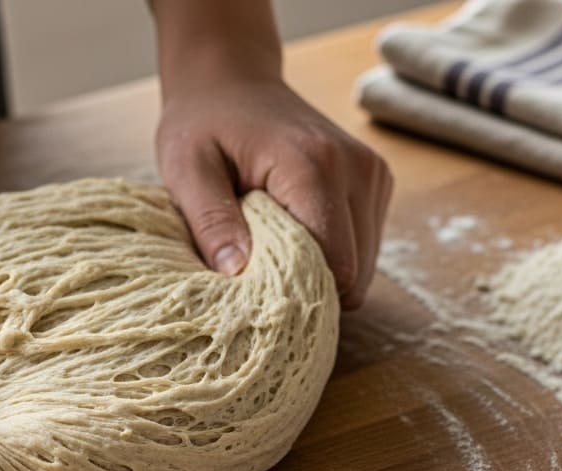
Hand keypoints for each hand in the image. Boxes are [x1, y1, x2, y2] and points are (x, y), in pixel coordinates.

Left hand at [156, 76, 392, 308]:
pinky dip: (332, 252)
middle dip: (311, 287)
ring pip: (364, 263)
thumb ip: (211, 221)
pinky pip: (362, 244)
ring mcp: (372, 174)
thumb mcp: (186, 170)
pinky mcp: (375, 181)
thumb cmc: (203, 123)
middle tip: (262, 277)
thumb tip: (236, 274)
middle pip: (356, 270)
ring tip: (276, 248)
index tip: (259, 300)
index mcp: (314, 166)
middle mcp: (357, 169)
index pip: (336, 263)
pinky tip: (295, 234)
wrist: (231, 79)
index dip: (300, 294)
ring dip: (323, 270)